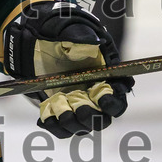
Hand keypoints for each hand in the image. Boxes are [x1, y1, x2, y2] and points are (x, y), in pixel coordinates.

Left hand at [3, 1, 132, 137]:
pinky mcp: (61, 112)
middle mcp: (94, 99)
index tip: (102, 98)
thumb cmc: (65, 38)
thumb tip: (90, 41)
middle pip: (101, 118)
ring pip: (80, 126)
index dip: (113, 101)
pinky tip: (44, 117)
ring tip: (56, 105)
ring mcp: (77, 107)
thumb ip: (83, 38)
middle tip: (76, 104)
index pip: (117, 98)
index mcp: (106, 81)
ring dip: (69, 120)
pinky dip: (52, 125)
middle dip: (89, 114)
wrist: (43, 44)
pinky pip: (60, 128)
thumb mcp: (74, 34)